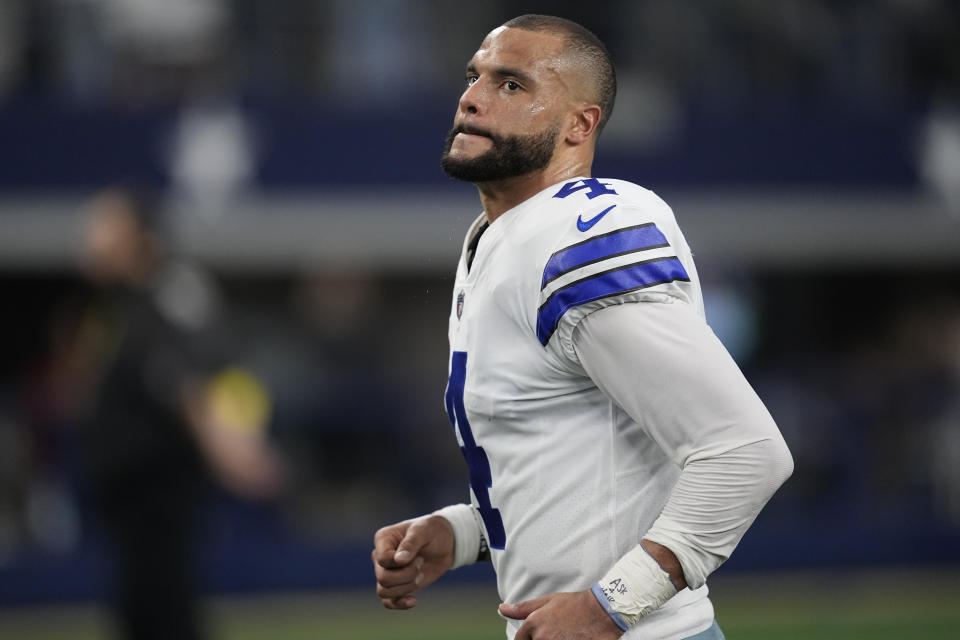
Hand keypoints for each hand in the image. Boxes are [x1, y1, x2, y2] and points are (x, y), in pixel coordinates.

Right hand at [372, 514, 455, 609]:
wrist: (445, 544)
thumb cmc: (433, 531)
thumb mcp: (425, 530)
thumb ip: (411, 543)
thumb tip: (398, 561)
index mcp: (383, 539)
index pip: (382, 559)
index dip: (400, 563)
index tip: (417, 555)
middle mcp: (380, 557)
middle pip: (383, 578)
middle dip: (407, 575)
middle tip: (421, 563)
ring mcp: (387, 572)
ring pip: (385, 591)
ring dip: (407, 586)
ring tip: (421, 574)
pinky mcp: (396, 585)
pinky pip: (388, 602)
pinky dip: (400, 604)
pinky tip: (414, 600)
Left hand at [500, 589, 623, 639]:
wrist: (601, 611)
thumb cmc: (574, 604)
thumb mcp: (547, 601)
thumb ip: (522, 608)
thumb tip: (502, 608)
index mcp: (534, 624)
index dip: (527, 638)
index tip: (539, 635)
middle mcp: (542, 638)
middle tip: (556, 633)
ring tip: (565, 634)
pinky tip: (570, 638)